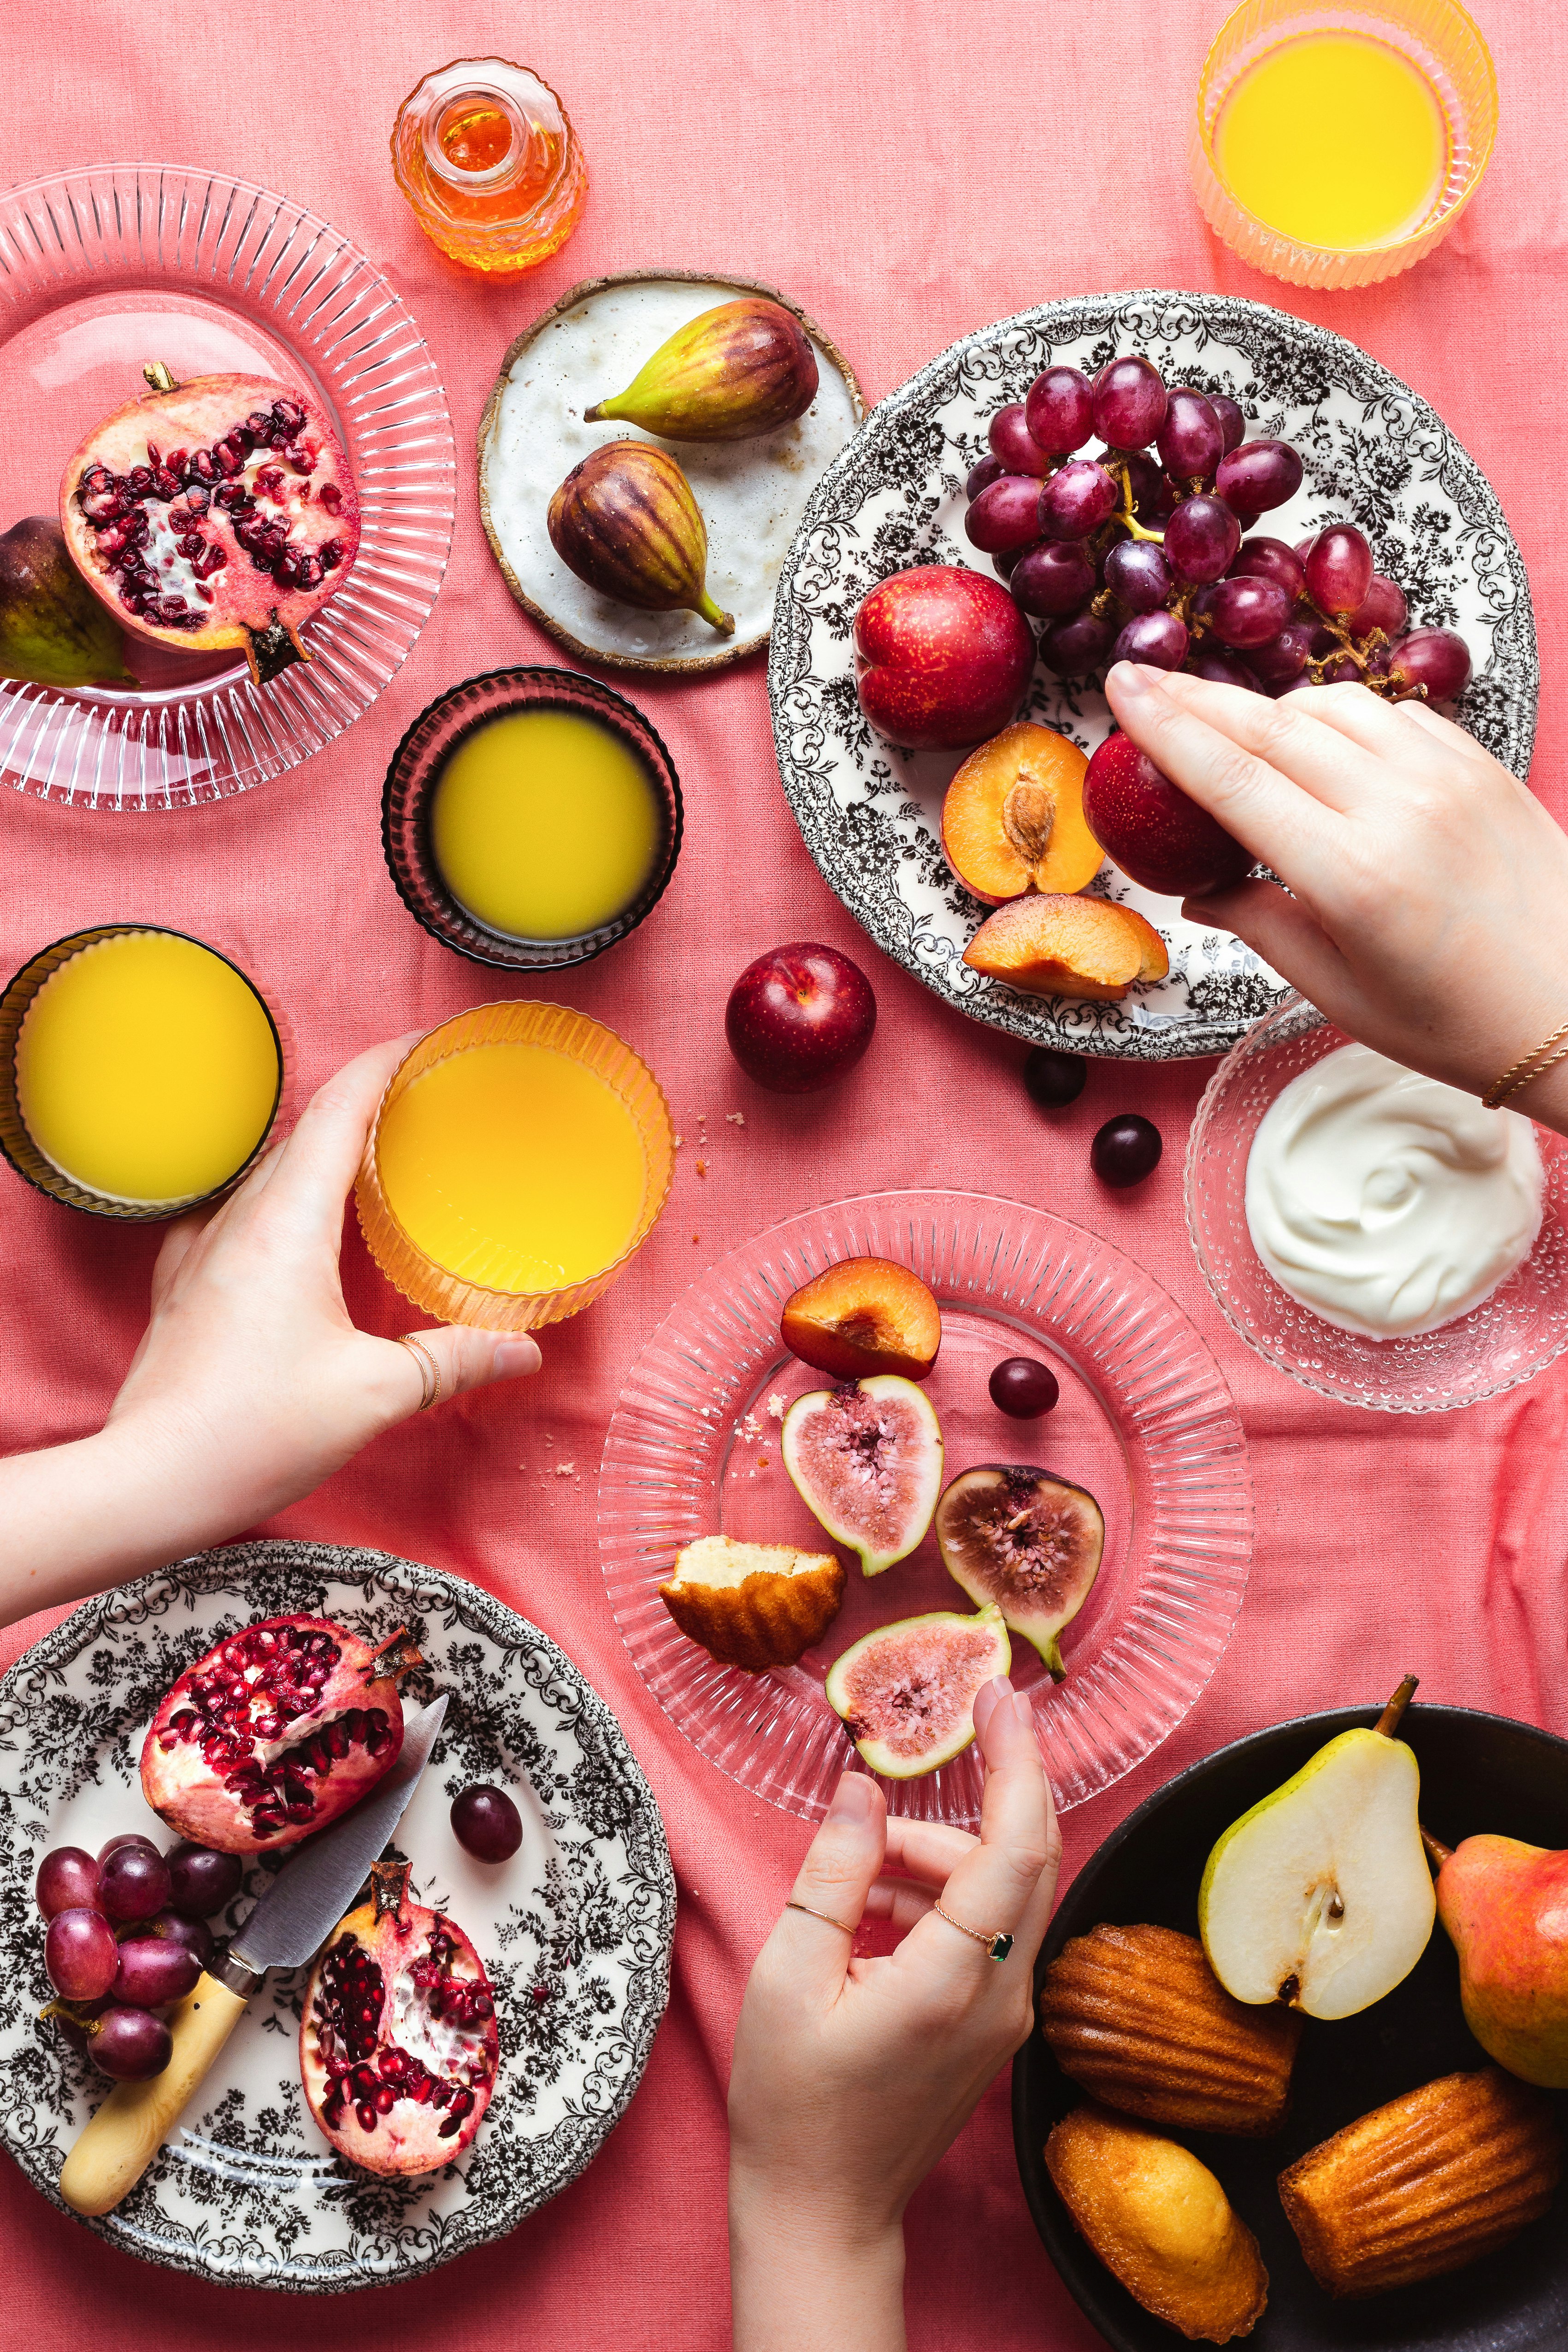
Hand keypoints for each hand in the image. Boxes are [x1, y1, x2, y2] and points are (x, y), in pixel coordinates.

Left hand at [108, 1034, 540, 1514]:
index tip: (426, 1042)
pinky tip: (299, 1230)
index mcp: (287, 1223)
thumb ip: (453, 1360)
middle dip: (366, 1106)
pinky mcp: (184, 1286)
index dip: (385, 1063)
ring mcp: (202, 1250)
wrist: (151, 1480)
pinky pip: (238, 1216)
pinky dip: (282, 1203)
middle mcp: (238, 1221)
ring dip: (323, 1155)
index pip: (338, 1109)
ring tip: (374, 1160)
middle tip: (422, 1103)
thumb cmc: (253, 1432)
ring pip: (270, 1174)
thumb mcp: (375, 1393)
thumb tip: (523, 1350)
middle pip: (305, 1134)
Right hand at [728, 1679, 1059, 2351]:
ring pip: (1007, 1889)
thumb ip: (832, 1872)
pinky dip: (941, 1894)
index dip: (1015, 1761)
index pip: (1013, 1846)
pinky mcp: (994, 2023)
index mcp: (952, 1981)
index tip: (1000, 1695)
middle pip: (1033, 1856)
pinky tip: (874, 1911)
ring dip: (945, 1850)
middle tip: (976, 1714)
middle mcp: (1001, 1995)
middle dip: (1006, 1779)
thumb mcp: (789, 1972)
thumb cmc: (793, 2101)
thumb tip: (862, 1787)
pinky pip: (989, 1927)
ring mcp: (1007, 2014)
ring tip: (859, 1869)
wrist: (822, 2208)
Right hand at [1104, 663, 1567, 1119]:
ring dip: (1270, 708)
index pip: (1232, 778)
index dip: (1165, 727)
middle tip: (1144, 677)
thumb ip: (1259, 925)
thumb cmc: (1457, 1023)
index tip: (1120, 688)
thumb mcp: (1337, 991)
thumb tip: (1198, 889)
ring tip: (1229, 725)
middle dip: (1196, 698)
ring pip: (1332, 707)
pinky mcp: (1482, 766)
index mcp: (1350, 876)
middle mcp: (1398, 809)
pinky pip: (1393, 714)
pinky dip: (1342, 718)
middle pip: (1271, 726)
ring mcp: (1447, 777)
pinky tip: (1320, 742)